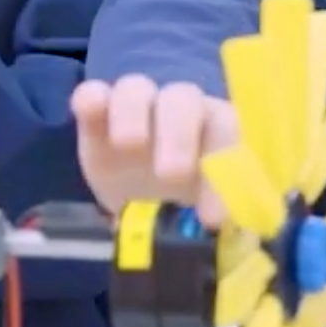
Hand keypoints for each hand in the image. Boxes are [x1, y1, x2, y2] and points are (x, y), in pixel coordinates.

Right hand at [71, 76, 238, 224]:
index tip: (211, 216)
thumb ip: (223, 219)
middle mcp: (179, 109)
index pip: (226, 131)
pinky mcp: (97, 117)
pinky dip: (92, 98)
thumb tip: (236, 238)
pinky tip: (89, 110)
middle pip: (183, 99)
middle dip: (179, 134)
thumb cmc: (186, 207)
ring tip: (129, 145)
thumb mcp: (206, 217)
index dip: (224, 164)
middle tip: (171, 176)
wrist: (143, 211)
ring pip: (136, 88)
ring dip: (133, 112)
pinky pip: (93, 93)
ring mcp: (136, 108)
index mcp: (215, 129)